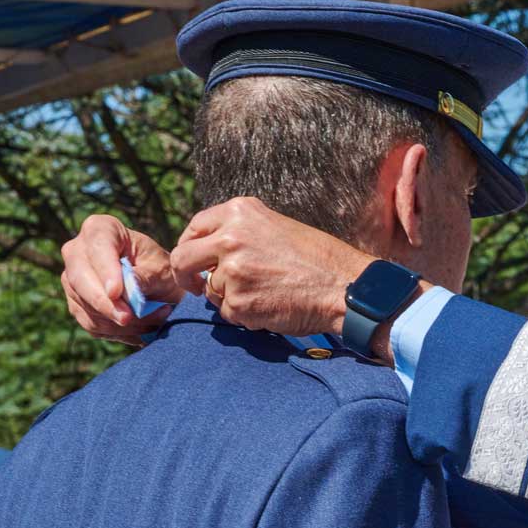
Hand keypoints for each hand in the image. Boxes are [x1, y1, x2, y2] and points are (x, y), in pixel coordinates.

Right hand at [60, 213, 179, 345]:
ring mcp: (73, 279)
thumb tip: (129, 287)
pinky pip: (90, 323)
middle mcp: (78, 251)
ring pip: (84, 304)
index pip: (97, 246)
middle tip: (127, 318)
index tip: (116, 292)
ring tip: (153, 320)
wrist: (159, 288)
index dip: (105, 269)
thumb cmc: (160, 268)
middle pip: (79, 278)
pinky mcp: (77, 305)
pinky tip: (141, 328)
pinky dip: (116, 331)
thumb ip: (145, 276)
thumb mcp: (161, 269)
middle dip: (104, 303)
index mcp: (100, 229)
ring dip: (117, 321)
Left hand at [171, 197, 373, 338]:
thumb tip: (207, 251)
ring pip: (210, 290)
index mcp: (239, 211)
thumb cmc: (316, 259)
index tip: (193, 262)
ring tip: (264, 293)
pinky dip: (245, 315)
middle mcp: (230, 237)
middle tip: (195, 287)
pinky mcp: (237, 302)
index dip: (189, 247)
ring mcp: (231, 271)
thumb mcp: (274, 227)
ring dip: (229, 297)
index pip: (194, 228)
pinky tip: (271, 306)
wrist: (344, 287)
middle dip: (185, 276)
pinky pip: (227, 313)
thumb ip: (239, 232)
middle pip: (183, 259)